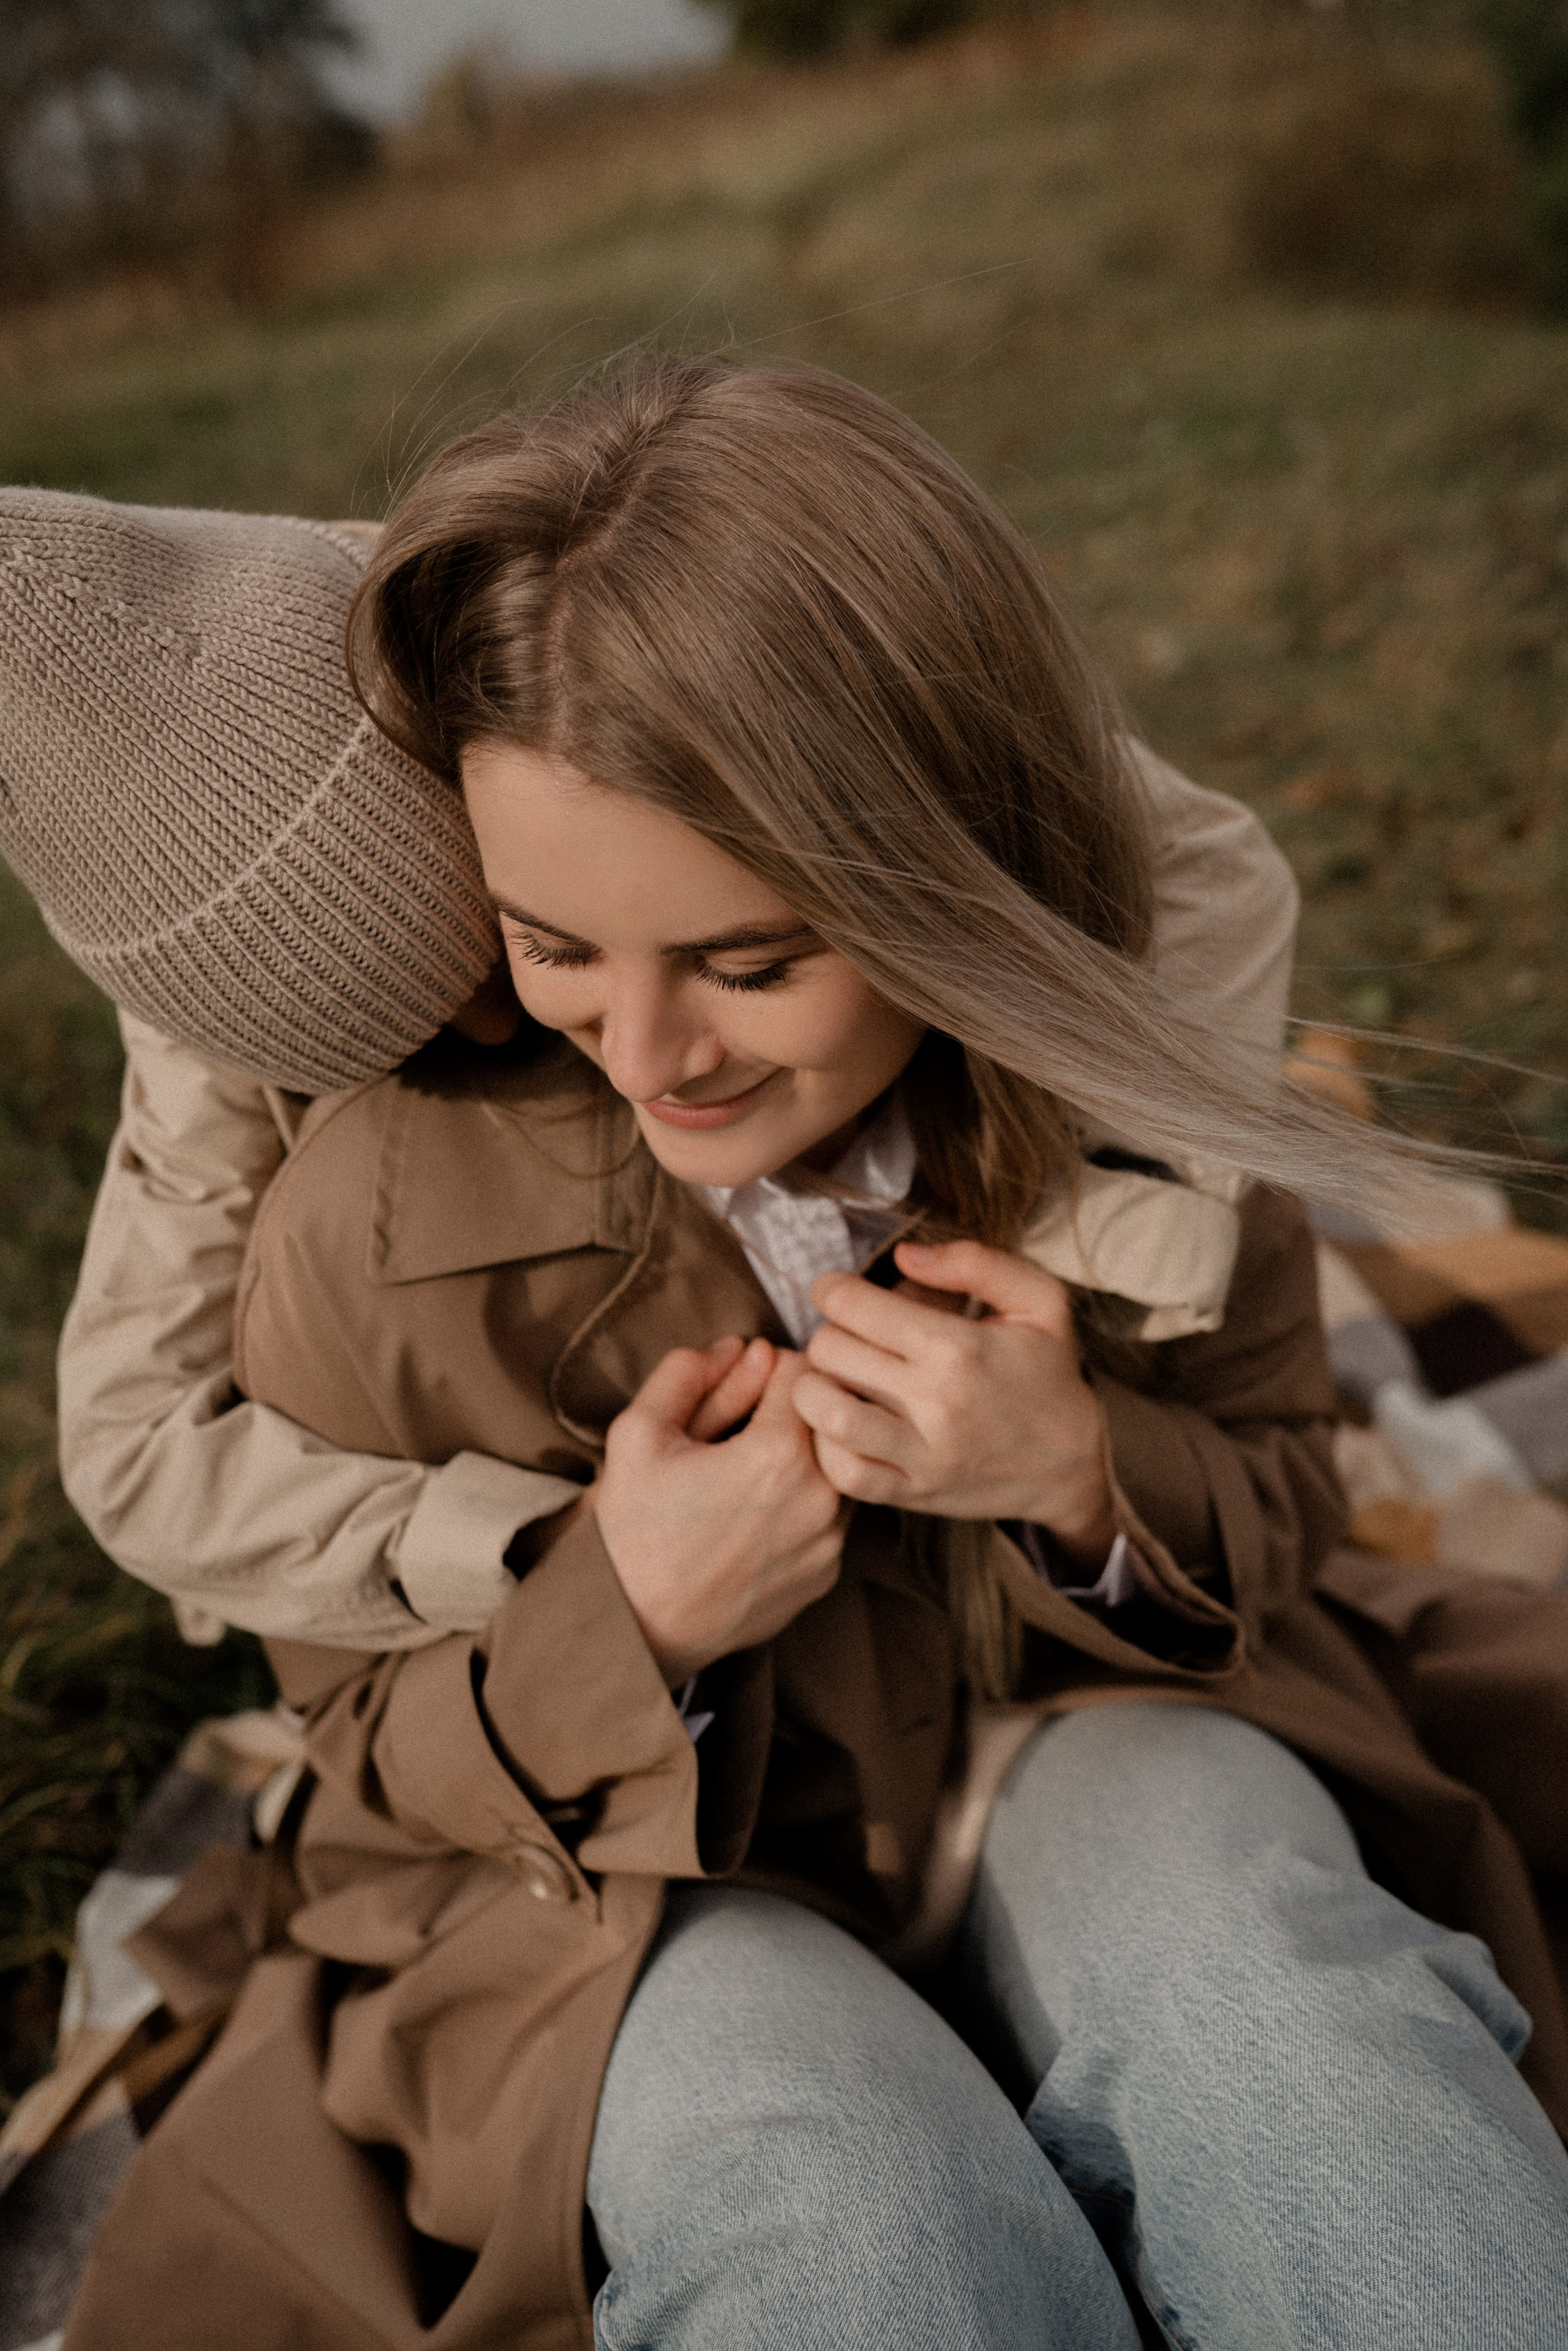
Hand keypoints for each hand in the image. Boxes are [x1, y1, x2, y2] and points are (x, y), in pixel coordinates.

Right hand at [596, 1336, 844, 1683]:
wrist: (632, 1625)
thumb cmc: (631, 1527)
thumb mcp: (640, 1432)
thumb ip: (690, 1374)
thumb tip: (741, 1346)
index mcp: (780, 1454)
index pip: (806, 1369)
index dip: (768, 1366)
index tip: (740, 1384)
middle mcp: (822, 1499)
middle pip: (829, 1417)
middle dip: (791, 1410)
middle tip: (741, 1429)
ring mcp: (829, 1543)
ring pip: (836, 1466)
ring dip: (804, 1458)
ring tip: (745, 1475)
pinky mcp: (826, 1575)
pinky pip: (829, 1518)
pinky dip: (803, 1506)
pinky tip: (754, 1519)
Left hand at [792, 1240, 1115, 1564]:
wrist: (1073, 1463)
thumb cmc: (1048, 1374)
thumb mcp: (1039, 1301)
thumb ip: (975, 1262)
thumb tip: (905, 1255)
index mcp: (958, 1346)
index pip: (852, 1305)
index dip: (832, 1288)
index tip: (837, 1291)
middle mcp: (935, 1401)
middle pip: (830, 1350)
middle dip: (830, 1332)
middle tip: (848, 1335)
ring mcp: (921, 1453)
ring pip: (825, 1412)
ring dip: (816, 1388)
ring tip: (835, 1379)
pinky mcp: (913, 1493)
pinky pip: (843, 1472)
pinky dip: (828, 1447)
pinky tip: (844, 1425)